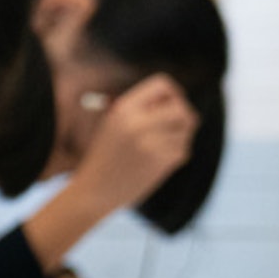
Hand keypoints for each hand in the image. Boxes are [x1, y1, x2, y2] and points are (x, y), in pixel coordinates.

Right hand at [75, 73, 199, 212]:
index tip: (170, 106)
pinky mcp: (160, 162)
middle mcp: (137, 123)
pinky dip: (174, 155)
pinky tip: (156, 164)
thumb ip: (141, 109)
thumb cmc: (105, 157)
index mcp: (123, 109)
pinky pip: (183, 150)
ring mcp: (150, 142)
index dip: (172, 94)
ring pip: (185, 131)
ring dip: (178, 138)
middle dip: (184, 116)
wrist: (93, 192)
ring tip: (158, 148)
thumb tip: (177, 99)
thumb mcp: (113, 125)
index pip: (162, 85)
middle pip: (181, 107)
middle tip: (176, 127)